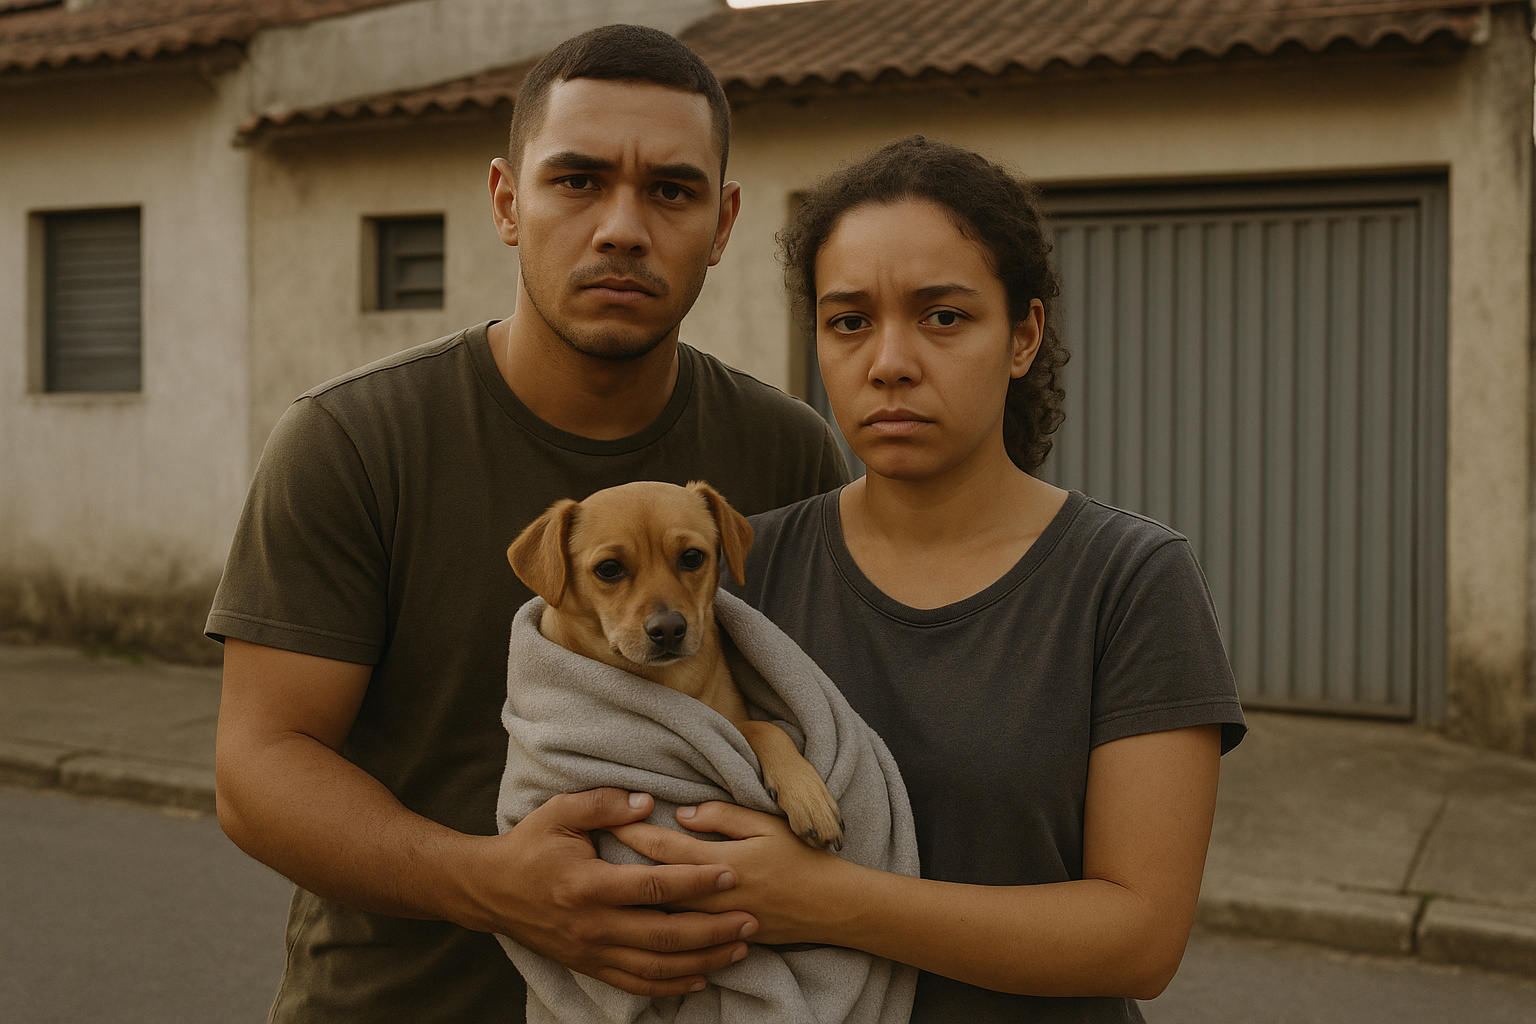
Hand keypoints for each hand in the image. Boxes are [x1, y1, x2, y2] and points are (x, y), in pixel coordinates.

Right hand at [464, 788, 758, 995]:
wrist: (490, 890)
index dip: (695, 881)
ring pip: (657, 966)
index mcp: (587, 885)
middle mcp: (592, 926)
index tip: (731, 875)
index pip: (653, 887)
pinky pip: (636, 984)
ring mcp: (591, 952)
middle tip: (751, 920)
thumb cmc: (530, 845)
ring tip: (739, 948)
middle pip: (665, 935)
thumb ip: (604, 803)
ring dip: (703, 960)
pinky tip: (700, 978)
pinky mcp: (589, 966)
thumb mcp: (559, 812)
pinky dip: (671, 986)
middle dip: (713, 929)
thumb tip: (648, 803)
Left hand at [608, 801, 847, 944]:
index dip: (633, 832)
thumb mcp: (766, 824)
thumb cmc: (801, 857)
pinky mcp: (723, 939)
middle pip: (654, 883)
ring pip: (663, 913)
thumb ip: (722, 817)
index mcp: (721, 862)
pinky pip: (681, 935)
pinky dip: (656, 924)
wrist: (831, 906)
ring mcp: (717, 923)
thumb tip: (681, 813)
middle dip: (622, 866)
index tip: (608, 820)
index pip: (665, 847)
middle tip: (593, 852)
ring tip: (605, 884)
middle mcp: (713, 897)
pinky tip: (637, 916)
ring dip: (634, 898)